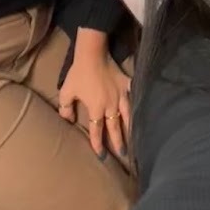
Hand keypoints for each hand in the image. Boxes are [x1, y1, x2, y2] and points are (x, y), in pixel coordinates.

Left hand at [59, 36, 131, 156]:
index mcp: (96, 109)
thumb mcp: (66, 92)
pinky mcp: (127, 84)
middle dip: (119, 142)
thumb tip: (68, 120)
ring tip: (135, 138)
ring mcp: (121, 95)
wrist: (92, 54)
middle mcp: (111, 105)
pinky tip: (143, 108)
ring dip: (131, 128)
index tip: (102, 155)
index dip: (98, 144)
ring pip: (128, 115)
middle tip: (123, 154)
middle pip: (115, 127)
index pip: (97, 130)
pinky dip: (139, 102)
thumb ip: (65, 108)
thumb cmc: (78, 73)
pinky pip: (134, 95)